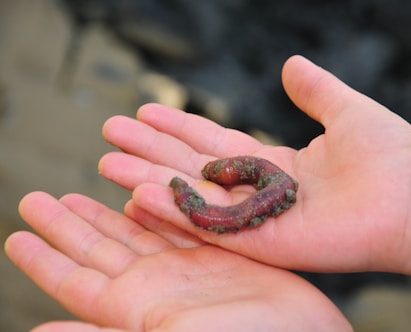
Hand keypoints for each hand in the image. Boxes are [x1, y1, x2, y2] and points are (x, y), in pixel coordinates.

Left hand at [5, 192, 349, 330]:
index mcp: (135, 311)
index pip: (74, 280)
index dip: (44, 257)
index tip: (16, 235)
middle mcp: (157, 289)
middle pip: (100, 248)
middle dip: (68, 223)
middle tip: (38, 198)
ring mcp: (188, 270)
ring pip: (138, 230)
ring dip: (109, 209)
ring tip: (84, 188)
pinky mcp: (219, 254)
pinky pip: (180, 222)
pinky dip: (160, 205)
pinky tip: (143, 191)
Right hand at [99, 55, 410, 273]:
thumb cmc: (390, 155)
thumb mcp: (346, 109)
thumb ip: (314, 90)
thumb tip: (290, 64)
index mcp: (274, 164)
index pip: (214, 143)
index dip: (179, 126)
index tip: (145, 109)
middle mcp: (259, 192)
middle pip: (194, 168)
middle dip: (151, 150)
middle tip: (110, 133)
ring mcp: (258, 221)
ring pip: (194, 198)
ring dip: (150, 179)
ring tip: (108, 162)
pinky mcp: (263, 244)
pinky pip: (210, 227)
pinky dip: (175, 212)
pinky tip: (139, 193)